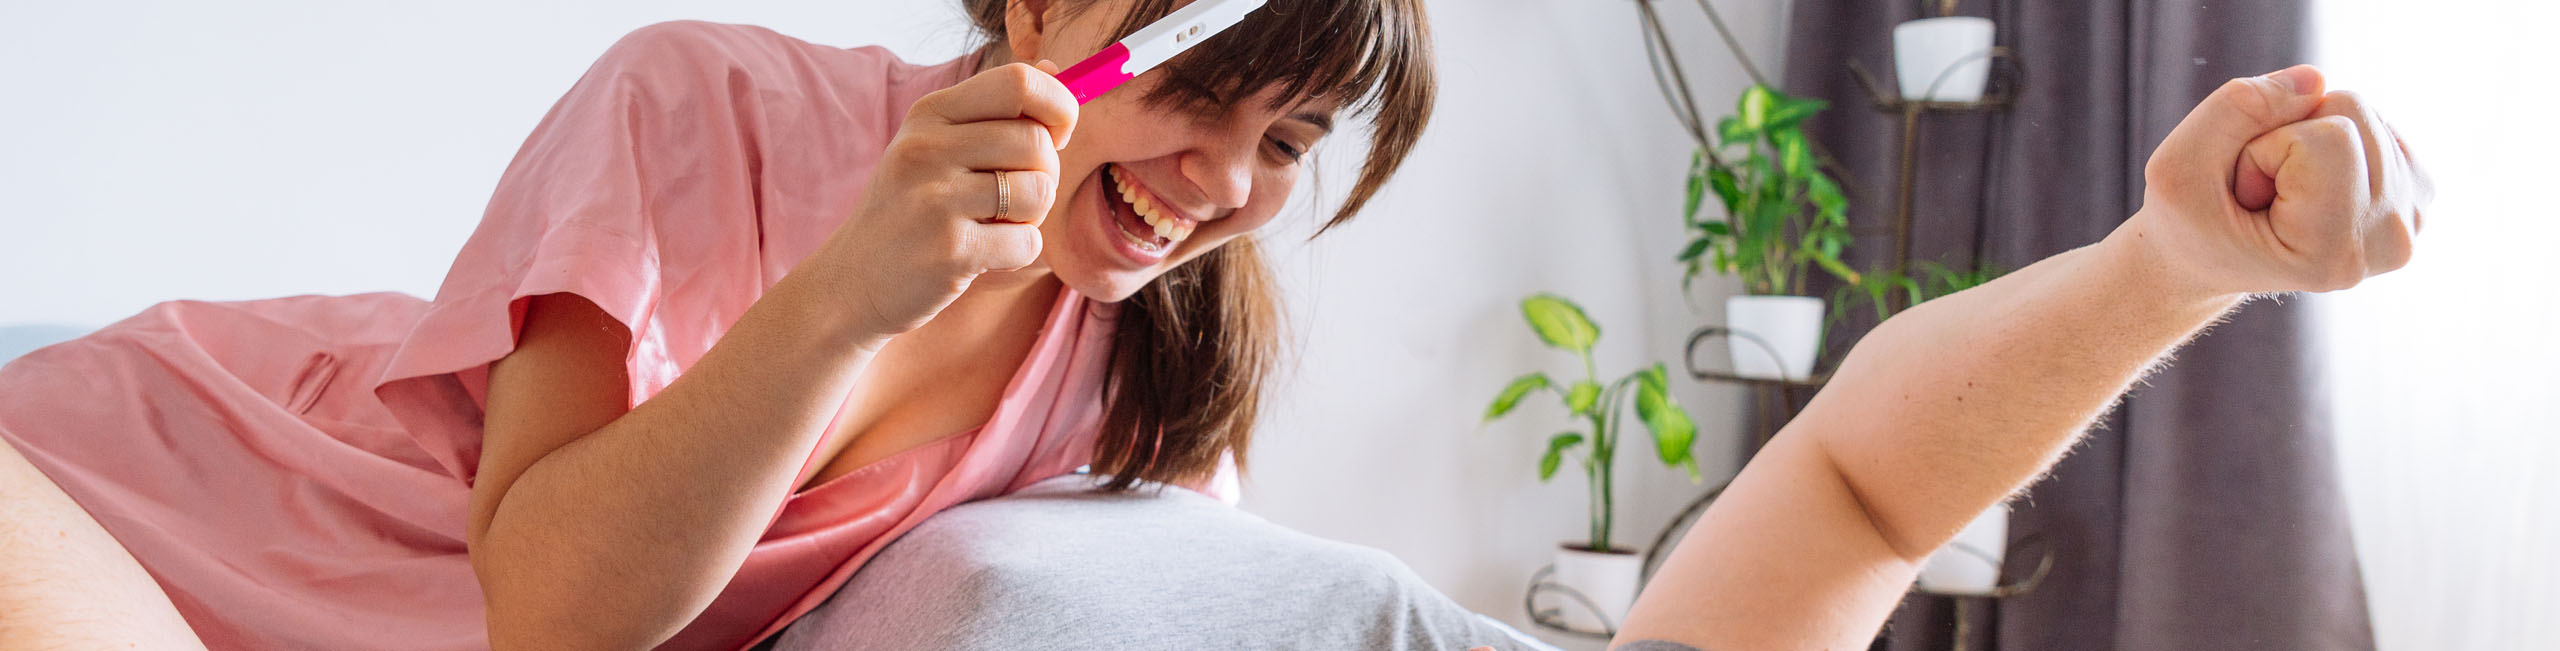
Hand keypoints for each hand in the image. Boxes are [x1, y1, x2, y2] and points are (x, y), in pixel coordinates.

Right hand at [812, 60, 1077, 337]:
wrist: (853, 281)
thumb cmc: (909, 210)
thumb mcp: (936, 146)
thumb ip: (994, 109)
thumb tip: (1055, 70)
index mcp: (929, 114)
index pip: (1019, 82)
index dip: (1058, 106)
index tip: (1056, 135)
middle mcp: (927, 148)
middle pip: (1037, 142)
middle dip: (1045, 173)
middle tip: (1016, 196)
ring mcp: (935, 200)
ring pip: (1039, 192)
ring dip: (1032, 216)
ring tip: (995, 224)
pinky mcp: (948, 251)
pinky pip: (1027, 242)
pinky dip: (1018, 253)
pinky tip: (984, 254)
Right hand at [2126, 65, 2433, 297]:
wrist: (2206, 263)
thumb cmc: (2186, 225)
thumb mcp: (2178, 167)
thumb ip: (2236, 109)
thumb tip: (2315, 78)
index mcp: (2337, 253)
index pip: (2330, 137)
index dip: (2265, 148)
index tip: (2244, 198)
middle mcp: (2393, 241)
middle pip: (2352, 111)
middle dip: (2288, 136)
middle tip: (2259, 193)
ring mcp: (2411, 218)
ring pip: (2361, 109)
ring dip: (2305, 137)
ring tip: (2279, 192)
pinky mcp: (2416, 194)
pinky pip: (2371, 118)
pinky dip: (2330, 137)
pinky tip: (2308, 183)